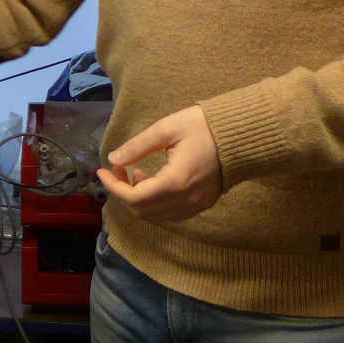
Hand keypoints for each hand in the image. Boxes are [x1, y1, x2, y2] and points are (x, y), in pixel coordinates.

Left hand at [95, 104, 221, 221]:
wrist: (242, 134)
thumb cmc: (204, 126)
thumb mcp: (166, 129)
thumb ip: (137, 146)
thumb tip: (113, 160)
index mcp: (175, 182)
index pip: (134, 198)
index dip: (113, 187)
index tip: (101, 171)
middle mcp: (186, 200)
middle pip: (143, 211)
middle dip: (123, 193)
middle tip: (118, 170)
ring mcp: (197, 205)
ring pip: (156, 215)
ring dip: (138, 199)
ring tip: (135, 173)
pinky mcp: (203, 204)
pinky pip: (171, 213)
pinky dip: (155, 203)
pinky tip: (153, 181)